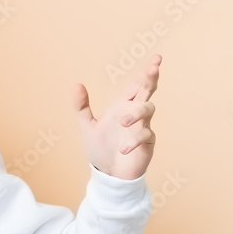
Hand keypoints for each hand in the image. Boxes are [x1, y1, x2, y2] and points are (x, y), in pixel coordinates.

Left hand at [72, 54, 159, 179]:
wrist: (107, 174)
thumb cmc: (101, 149)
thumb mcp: (87, 127)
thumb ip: (81, 107)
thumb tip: (76, 84)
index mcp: (122, 106)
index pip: (136, 85)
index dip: (146, 72)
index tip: (156, 59)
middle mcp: (134, 113)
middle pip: (147, 91)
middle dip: (150, 79)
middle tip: (153, 68)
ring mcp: (142, 127)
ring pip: (148, 110)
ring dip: (137, 112)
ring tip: (123, 122)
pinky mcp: (147, 143)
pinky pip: (145, 134)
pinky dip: (134, 140)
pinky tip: (123, 149)